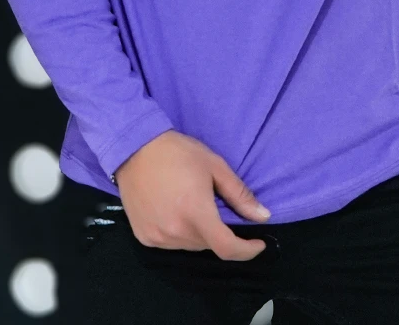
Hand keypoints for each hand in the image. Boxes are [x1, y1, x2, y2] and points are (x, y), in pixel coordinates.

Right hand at [112, 129, 270, 261]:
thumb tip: (263, 216)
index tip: (258, 243)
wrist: (134, 149)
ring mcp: (157, 237)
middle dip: (220, 231)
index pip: (227, 248)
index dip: (247, 250)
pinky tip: (174, 211)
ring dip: (199, 233)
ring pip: (191, 246)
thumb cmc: (178, 153)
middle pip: (209, 244)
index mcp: (196, 213)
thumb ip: (239, 195)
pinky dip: (180, 234)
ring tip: (192, 205)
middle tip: (214, 206)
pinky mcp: (144, 238)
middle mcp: (176, 232)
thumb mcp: (214, 166)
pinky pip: (171, 244)